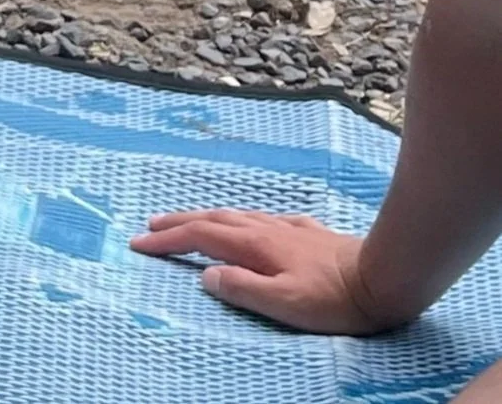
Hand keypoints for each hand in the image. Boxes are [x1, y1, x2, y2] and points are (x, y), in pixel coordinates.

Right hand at [131, 210, 401, 333]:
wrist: (382, 277)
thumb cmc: (333, 298)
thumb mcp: (285, 304)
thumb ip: (242, 288)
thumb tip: (206, 275)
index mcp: (254, 245)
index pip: (200, 237)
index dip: (167, 241)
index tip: (138, 243)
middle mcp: (264, 229)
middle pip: (212, 219)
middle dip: (177, 222)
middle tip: (150, 226)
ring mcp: (286, 226)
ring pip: (234, 215)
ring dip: (204, 217)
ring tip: (186, 221)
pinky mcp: (306, 230)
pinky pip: (260, 218)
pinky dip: (239, 219)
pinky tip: (248, 223)